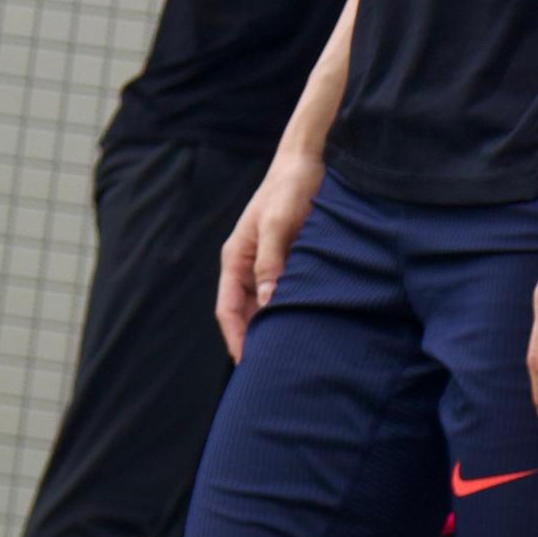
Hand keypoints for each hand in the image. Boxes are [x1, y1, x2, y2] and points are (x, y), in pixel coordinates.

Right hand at [217, 149, 324, 357]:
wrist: (310, 162)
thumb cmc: (291, 188)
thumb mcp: (281, 224)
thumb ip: (273, 261)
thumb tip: (268, 301)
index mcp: (236, 258)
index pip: (228, 309)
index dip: (236, 338)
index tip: (247, 366)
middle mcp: (248, 265)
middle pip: (246, 314)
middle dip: (254, 341)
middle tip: (272, 374)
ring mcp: (268, 264)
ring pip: (267, 307)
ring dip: (274, 330)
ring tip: (290, 359)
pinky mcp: (289, 261)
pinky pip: (286, 294)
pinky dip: (292, 313)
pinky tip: (308, 330)